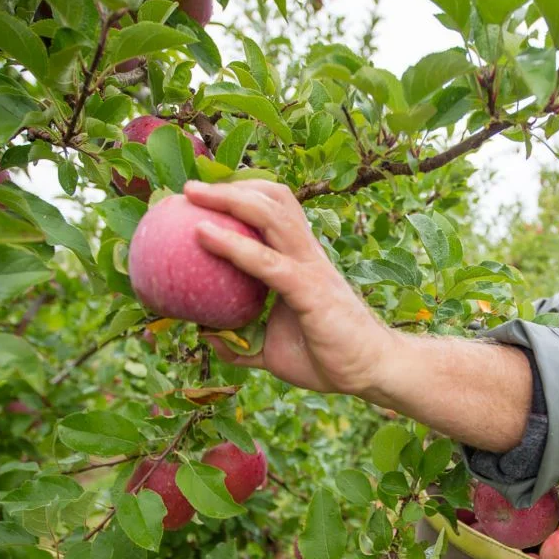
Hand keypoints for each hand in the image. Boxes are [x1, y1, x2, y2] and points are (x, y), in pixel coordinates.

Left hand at [184, 179, 393, 395]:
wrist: (369, 372)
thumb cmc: (326, 358)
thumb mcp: (271, 350)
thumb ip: (240, 342)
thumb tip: (206, 335)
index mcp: (300, 261)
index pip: (274, 212)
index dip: (241, 196)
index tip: (202, 198)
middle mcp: (306, 255)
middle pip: (272, 200)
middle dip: (230, 185)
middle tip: (189, 189)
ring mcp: (310, 268)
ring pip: (271, 215)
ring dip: (229, 199)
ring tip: (192, 195)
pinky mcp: (310, 290)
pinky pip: (267, 261)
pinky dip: (232, 244)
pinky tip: (202, 235)